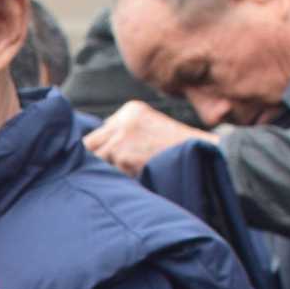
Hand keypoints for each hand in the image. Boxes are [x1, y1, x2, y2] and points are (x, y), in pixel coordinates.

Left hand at [83, 101, 214, 176]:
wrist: (200, 155)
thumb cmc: (174, 149)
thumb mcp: (149, 129)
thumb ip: (123, 133)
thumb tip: (90, 147)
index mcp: (131, 110)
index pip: (98, 131)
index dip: (97, 150)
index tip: (101, 161)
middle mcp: (124, 119)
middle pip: (89, 144)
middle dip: (96, 159)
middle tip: (105, 172)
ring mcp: (122, 136)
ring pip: (97, 159)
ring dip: (108, 170)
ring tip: (131, 172)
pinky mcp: (122, 154)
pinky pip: (109, 172)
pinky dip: (119, 178)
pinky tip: (137, 175)